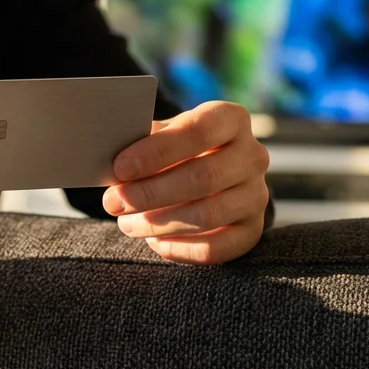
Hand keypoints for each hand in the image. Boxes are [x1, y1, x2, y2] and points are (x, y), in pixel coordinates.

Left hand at [103, 101, 269, 264]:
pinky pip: (218, 248)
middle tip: (113, 202)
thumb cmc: (175, 149)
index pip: (198, 131)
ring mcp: (256, 195)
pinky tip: (154, 242)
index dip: (157, 151)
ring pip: (207, 215)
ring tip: (127, 223)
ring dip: (159, 223)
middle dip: (151, 193)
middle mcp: (252, 155)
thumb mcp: (161, 134)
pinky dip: (180, 249)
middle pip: (203, 178)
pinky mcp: (252, 230)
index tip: (120, 168)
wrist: (206, 173)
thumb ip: (141, 141)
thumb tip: (111, 159)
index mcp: (231, 119)